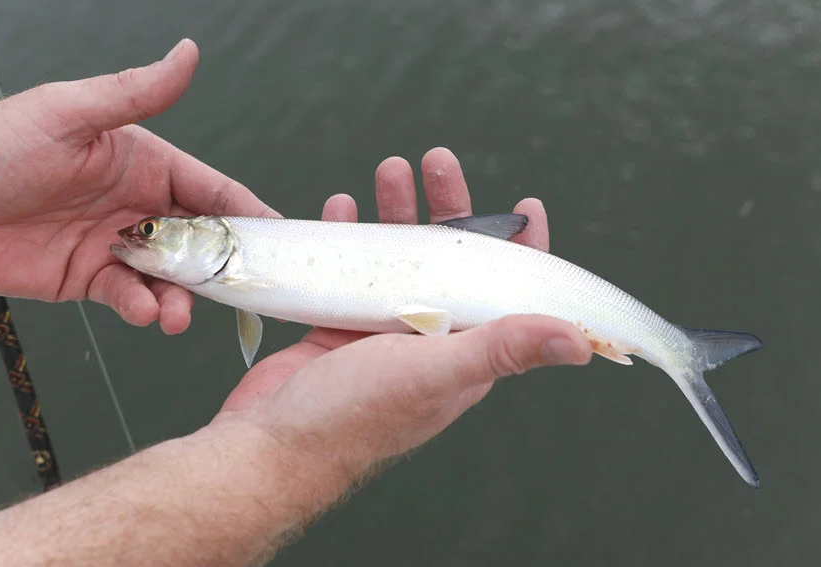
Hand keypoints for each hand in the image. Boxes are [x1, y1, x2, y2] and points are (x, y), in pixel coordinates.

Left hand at [0, 39, 273, 333]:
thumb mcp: (70, 114)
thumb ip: (136, 93)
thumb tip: (189, 52)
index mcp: (147, 163)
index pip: (214, 190)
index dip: (250, 214)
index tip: (280, 241)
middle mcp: (141, 205)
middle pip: (202, 241)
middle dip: (220, 267)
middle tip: (235, 291)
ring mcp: (118, 245)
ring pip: (171, 278)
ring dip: (183, 299)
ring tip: (176, 315)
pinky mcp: (91, 278)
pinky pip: (131, 298)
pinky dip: (143, 308)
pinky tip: (142, 312)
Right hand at [216, 148, 591, 482]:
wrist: (270, 442)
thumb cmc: (356, 415)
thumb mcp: (435, 373)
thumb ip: (501, 349)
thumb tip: (580, 341)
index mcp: (464, 351)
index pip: (507, 292)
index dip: (521, 249)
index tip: (525, 204)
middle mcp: (429, 339)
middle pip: (449, 260)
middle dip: (447, 208)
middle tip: (437, 161)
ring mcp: (381, 330)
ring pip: (399, 257)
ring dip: (396, 211)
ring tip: (388, 169)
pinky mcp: (339, 325)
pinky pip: (351, 269)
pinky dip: (349, 235)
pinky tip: (342, 206)